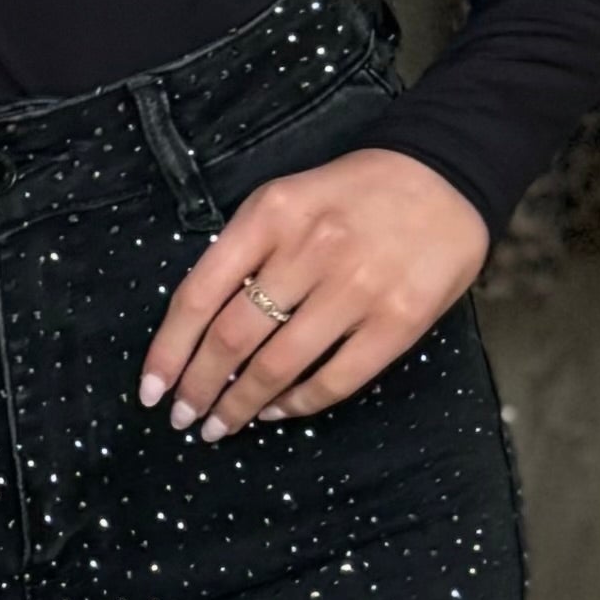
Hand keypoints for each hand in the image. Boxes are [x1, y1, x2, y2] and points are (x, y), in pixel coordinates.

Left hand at [140, 149, 487, 437]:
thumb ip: (246, 250)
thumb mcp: (288, 198)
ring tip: (220, 426)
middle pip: (233, 337)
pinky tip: (277, 411)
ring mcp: (357, 288)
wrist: (447, 173)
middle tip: (183, 417)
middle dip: (199, 387)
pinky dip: (298, 403)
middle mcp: (310, 250)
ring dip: (240, 405)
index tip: (151, 389)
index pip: (200, 294)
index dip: (169, 350)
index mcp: (271, 214)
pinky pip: (335, 379)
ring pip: (278, 366)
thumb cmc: (355, 192)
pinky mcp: (398, 321)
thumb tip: (202, 328)